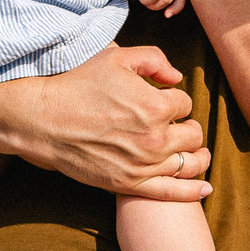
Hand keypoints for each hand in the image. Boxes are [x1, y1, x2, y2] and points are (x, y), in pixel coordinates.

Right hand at [16, 44, 210, 201]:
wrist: (44, 120)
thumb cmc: (78, 85)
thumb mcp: (117, 58)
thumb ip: (154, 60)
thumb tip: (177, 78)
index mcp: (156, 105)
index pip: (186, 104)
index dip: (175, 99)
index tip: (161, 100)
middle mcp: (155, 137)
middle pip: (193, 135)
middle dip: (187, 127)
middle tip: (176, 124)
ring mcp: (144, 164)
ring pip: (188, 163)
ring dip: (196, 155)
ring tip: (196, 152)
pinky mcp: (129, 183)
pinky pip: (172, 192)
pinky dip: (193, 191)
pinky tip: (205, 188)